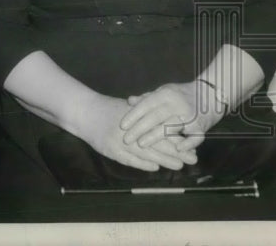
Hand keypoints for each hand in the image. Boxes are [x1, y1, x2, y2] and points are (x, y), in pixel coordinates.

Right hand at [73, 93, 195, 171]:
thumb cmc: (106, 108)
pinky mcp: (111, 150)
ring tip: (178, 165)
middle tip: (192, 158)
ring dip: (163, 159)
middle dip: (176, 151)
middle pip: (157, 141)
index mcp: (137, 116)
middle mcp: (130, 128)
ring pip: (146, 151)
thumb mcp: (126, 107)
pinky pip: (129, 159)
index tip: (191, 144)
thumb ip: (144, 115)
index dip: (177, 137)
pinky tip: (155, 167)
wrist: (83, 111)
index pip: (160, 128)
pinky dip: (143, 164)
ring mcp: (120, 140)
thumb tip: (166, 122)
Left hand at [121, 81, 223, 153]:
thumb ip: (147, 97)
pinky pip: (195, 136)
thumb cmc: (182, 94)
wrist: (211, 95)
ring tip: (141, 144)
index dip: (133, 115)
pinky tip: (178, 150)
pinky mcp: (202, 126)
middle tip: (126, 139)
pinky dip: (188, 143)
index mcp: (166, 94)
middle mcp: (177, 104)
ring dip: (155, 137)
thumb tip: (130, 101)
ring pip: (171, 127)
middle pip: (155, 117)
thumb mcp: (164, 91)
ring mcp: (190, 115)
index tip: (122, 125)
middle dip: (139, 129)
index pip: (146, 105)